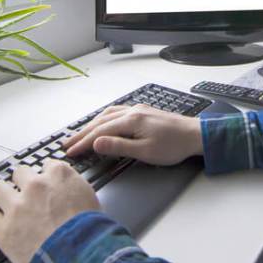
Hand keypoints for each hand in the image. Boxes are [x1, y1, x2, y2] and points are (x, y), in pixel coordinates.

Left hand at [0, 161, 100, 262]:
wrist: (79, 255)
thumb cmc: (89, 231)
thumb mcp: (90, 198)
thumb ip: (73, 187)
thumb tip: (67, 188)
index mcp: (59, 175)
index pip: (47, 164)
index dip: (46, 174)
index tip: (45, 182)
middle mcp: (36, 185)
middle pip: (20, 172)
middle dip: (22, 182)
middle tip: (26, 193)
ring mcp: (17, 206)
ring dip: (2, 194)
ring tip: (5, 202)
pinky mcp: (3, 228)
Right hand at [62, 104, 202, 165]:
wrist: (195, 135)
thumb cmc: (174, 146)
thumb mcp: (145, 152)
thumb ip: (119, 147)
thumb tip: (96, 143)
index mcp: (131, 120)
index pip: (100, 132)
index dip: (83, 143)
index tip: (71, 152)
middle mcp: (132, 111)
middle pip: (100, 121)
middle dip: (82, 133)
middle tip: (67, 144)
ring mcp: (138, 109)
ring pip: (107, 114)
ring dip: (92, 125)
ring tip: (80, 135)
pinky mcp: (143, 111)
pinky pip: (116, 112)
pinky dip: (104, 118)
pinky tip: (102, 123)